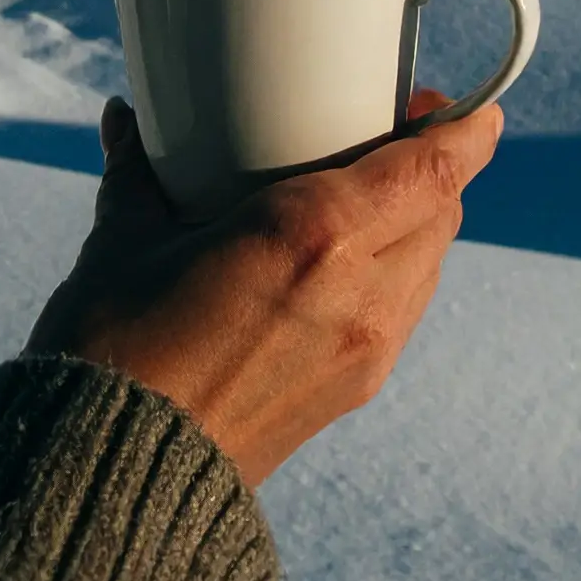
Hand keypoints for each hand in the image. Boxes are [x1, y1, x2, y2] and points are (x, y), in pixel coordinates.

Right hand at [25, 89, 500, 488]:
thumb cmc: (116, 350)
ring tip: (369, 194)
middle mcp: (360, 289)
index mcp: (314, 233)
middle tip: (397, 132)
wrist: (119, 477)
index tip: (459, 102)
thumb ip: (139, 172)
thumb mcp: (124, 242)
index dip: (464, 127)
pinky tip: (340, 262)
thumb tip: (128, 120)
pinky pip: (403, 309)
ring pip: (429, 261)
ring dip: (418, 219)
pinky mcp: (354, 391)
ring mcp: (365, 348)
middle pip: (443, 209)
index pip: (434, 167)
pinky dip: (395, 270)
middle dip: (436, 164)